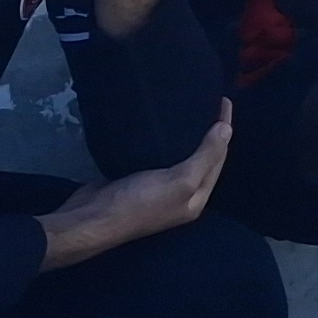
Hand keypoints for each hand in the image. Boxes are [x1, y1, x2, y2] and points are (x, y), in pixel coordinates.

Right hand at [37, 110, 230, 270]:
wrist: (90, 218)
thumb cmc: (140, 202)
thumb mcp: (179, 181)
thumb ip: (205, 157)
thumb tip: (227, 129)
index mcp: (197, 197)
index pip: (218, 157)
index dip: (224, 129)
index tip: (224, 100)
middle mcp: (182, 193)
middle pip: (203, 157)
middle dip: (210, 131)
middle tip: (210, 100)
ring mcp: (159, 186)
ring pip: (181, 155)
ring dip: (188, 134)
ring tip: (191, 107)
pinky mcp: (138, 178)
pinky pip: (159, 155)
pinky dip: (166, 140)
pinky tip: (164, 124)